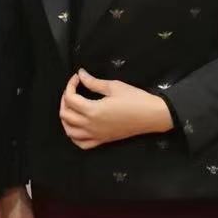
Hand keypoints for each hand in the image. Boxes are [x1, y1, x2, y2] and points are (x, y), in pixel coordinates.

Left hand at [59, 69, 173, 149]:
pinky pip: (81, 143)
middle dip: (65, 99)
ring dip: (66, 118)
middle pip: (65, 114)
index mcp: (93, 110)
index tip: (77, 77)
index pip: (70, 98)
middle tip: (73, 89)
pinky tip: (77, 127)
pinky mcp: (102, 141)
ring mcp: (96, 135)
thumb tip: (81, 74)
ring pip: (70, 131)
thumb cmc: (134, 99)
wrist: (151, 115)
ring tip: (72, 107)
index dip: (70, 85)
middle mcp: (91, 125)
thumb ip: (93, 82)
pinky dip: (74, 136)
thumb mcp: (113, 87)